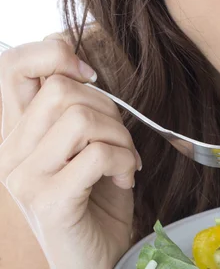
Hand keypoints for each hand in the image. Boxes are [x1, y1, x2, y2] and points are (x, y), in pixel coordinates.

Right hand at [0, 38, 141, 268]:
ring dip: (120, 137)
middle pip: (62, 90)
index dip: (54, 54)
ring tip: (125, 162)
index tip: (90, 75)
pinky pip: (98, 154)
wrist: (98, 257)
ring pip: (82, 118)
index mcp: (18, 132)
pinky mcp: (49, 201)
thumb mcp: (84, 145)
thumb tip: (82, 67)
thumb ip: (76, 109)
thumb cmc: (96, 198)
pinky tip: (124, 180)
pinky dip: (125, 162)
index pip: (13, 66)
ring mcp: (25, 178)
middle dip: (109, 109)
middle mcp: (11, 152)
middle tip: (119, 141)